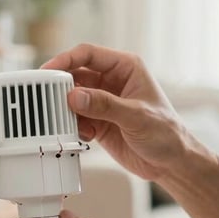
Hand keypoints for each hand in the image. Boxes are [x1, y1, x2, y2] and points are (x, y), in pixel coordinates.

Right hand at [41, 43, 188, 181]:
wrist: (171, 163)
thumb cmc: (166, 133)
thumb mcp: (136, 116)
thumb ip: (105, 105)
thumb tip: (74, 96)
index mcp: (126, 67)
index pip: (88, 54)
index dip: (65, 59)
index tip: (47, 70)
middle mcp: (112, 80)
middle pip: (75, 75)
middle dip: (62, 88)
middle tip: (49, 101)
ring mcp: (104, 101)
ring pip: (72, 98)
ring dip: (66, 110)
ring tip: (68, 123)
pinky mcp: (98, 121)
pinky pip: (75, 118)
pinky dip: (73, 126)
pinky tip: (84, 136)